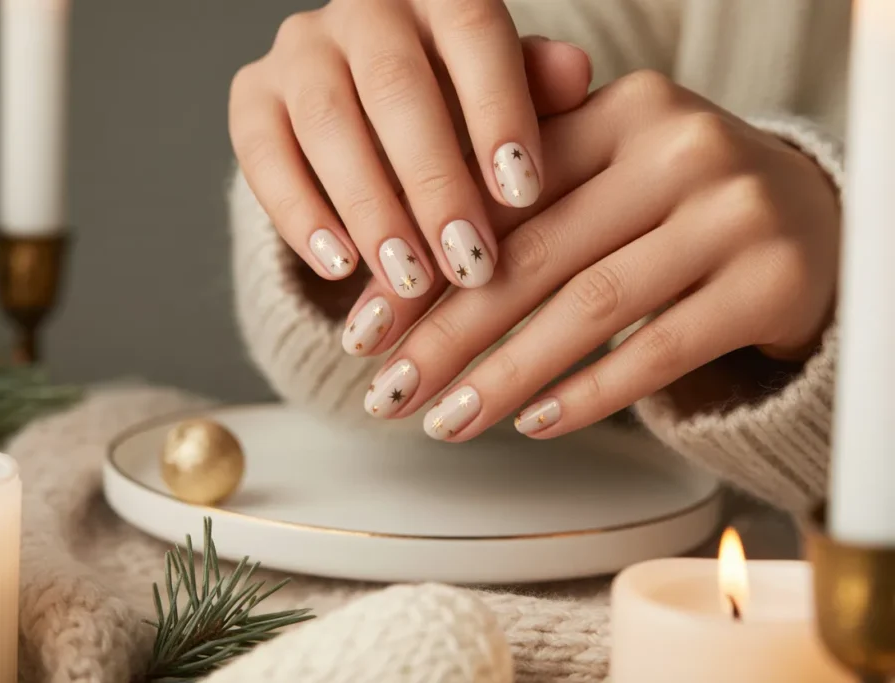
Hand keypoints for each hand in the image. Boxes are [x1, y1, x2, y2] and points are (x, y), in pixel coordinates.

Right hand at [228, 0, 590, 296]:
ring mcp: (300, 50)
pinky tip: (341, 268)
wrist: (377, 118)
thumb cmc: (463, 110)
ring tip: (411, 279)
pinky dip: (300, 215)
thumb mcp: (509, 100)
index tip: (523, 195)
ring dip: (371, 209)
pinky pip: (263, 155)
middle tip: (468, 263)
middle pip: (394, 86)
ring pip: (327, 123)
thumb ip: (538, 90)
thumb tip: (576, 74)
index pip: (472, 33)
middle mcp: (363, 9)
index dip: (498, 111)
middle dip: (434, 182)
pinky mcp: (251, 97)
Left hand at [356, 70, 838, 440]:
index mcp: (618, 109)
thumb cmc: (676, 201)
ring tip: (445, 421)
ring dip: (505, 376)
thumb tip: (392, 281)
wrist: (810, 216)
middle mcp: (678, 148)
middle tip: (386, 391)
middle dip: (446, 334)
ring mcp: (731, 214)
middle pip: (534, 255)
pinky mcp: (769, 282)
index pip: (498, 197)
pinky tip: (536, 423)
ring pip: (590, 306)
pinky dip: (590, 393)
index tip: (364, 330)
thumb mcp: (605, 171)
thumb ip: (516, 198)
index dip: (422, 267)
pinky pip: (660, 350)